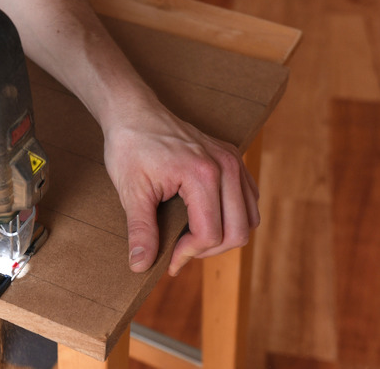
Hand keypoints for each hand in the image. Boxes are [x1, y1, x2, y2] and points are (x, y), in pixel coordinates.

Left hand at [103, 93, 259, 275]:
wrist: (134, 112)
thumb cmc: (130, 147)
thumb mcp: (130, 192)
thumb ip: (141, 231)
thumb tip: (141, 266)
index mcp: (202, 174)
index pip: (211, 234)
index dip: (188, 254)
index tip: (167, 260)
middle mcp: (226, 166)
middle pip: (238, 232)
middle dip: (208, 250)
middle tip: (179, 253)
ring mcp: (233, 160)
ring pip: (249, 218)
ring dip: (224, 236)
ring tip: (192, 239)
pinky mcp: (233, 158)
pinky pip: (248, 199)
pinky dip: (233, 217)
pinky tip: (205, 219)